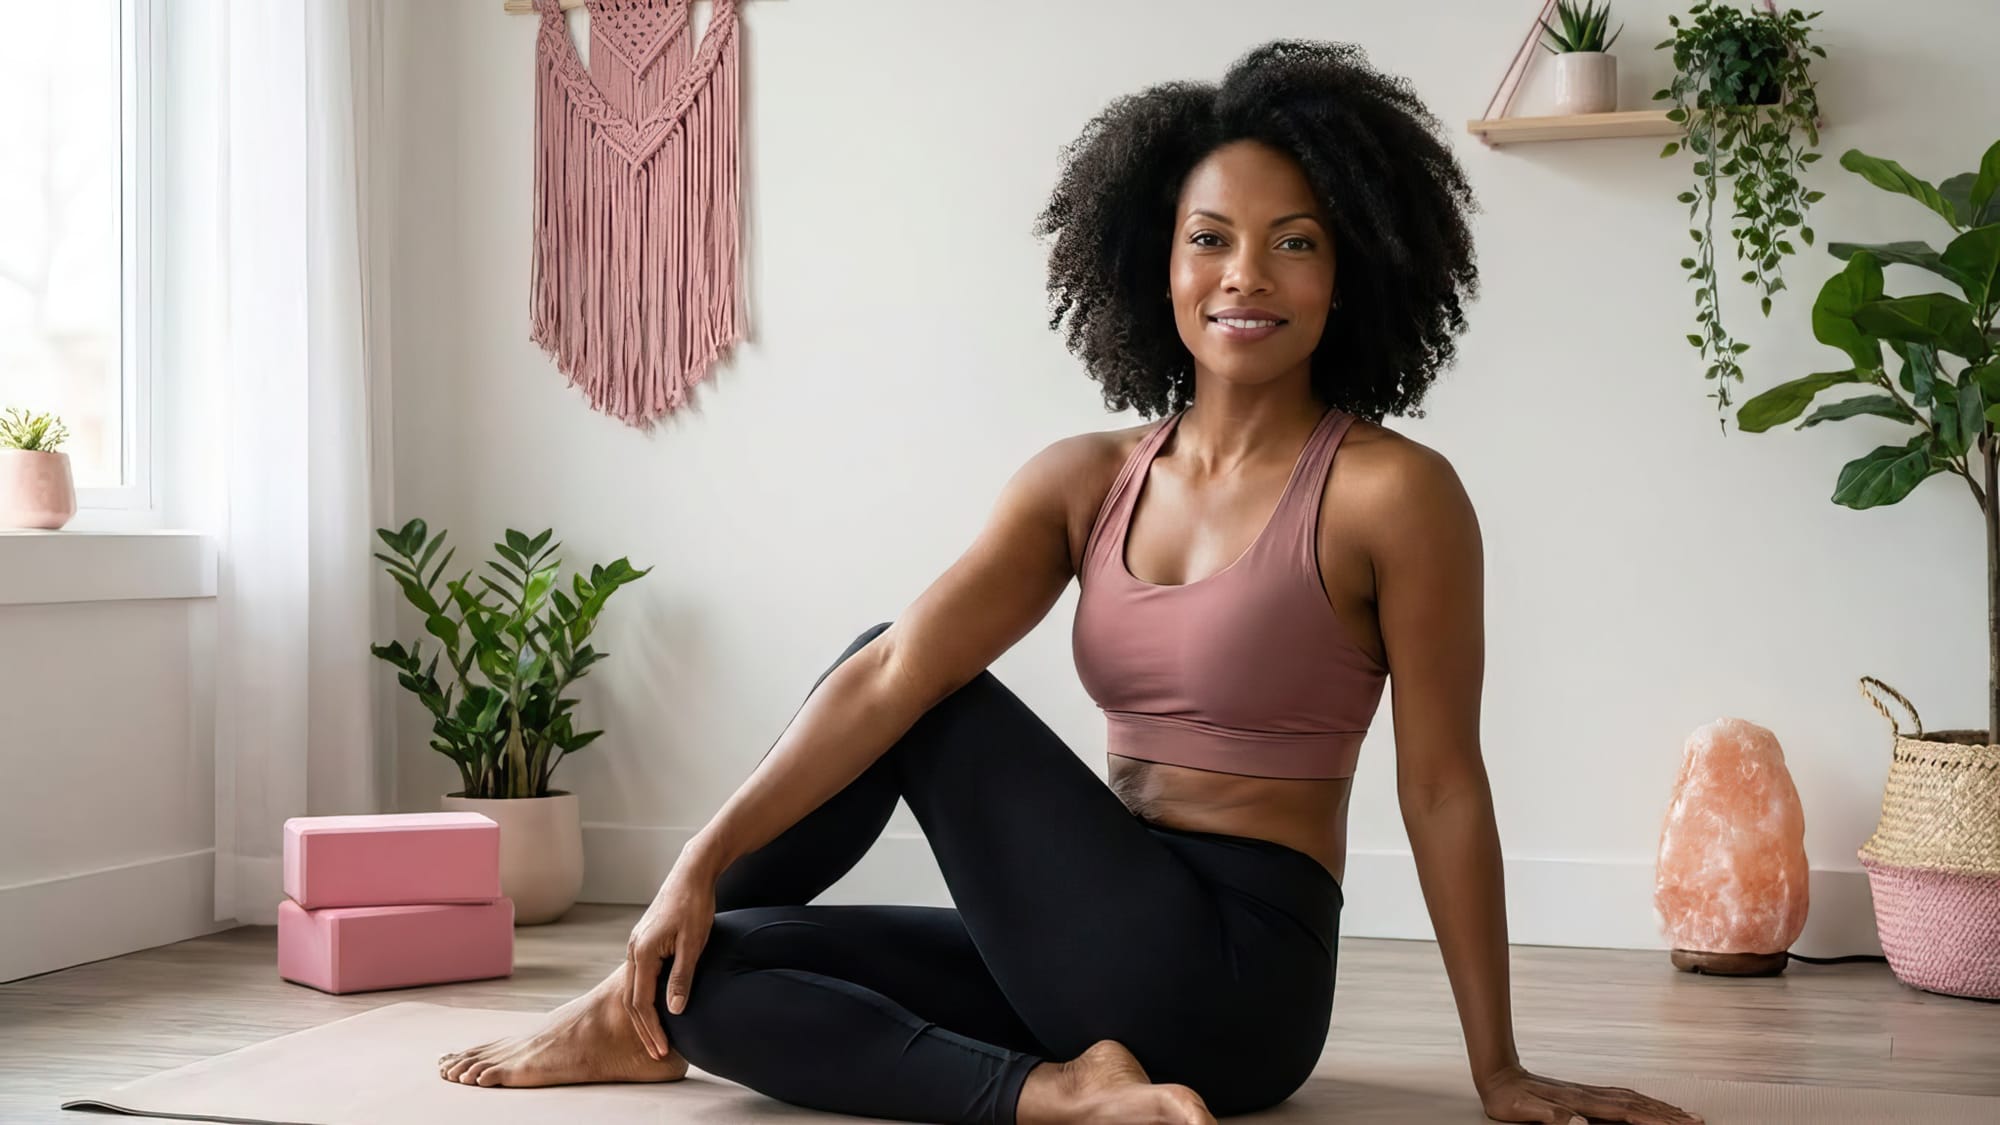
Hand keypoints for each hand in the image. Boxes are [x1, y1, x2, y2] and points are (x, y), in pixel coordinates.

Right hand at [622, 860, 717, 1060]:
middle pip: (632, 1000)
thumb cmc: (695, 905)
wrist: (692, 874)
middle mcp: (634, 950)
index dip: (652, 1029)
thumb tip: (673, 1011)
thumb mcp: (694, 944)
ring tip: (656, 1037)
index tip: (662, 1049)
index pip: (641, 1002)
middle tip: (657, 1053)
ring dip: (644, 1015)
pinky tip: (656, 1007)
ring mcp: (636, 945)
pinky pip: (639, 976)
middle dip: (645, 1028)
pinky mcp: (644, 941)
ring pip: (634, 989)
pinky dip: (645, 997)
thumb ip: (682, 978)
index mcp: (643, 952)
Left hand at [1478, 1064, 1704, 1124]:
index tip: (1681, 1124)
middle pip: (1638, 1104)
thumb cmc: (1509, 1098)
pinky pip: (1621, 1098)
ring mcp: (1588, 1093)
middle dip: (1669, 1114)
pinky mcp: (1583, 1094)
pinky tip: (1648, 1105)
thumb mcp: (1523, 1111)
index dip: (1654, 1120)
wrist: (1498, 1075)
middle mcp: (1589, 1096)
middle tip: (1699, 1120)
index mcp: (1580, 1103)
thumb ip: (1550, 1117)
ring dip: (1660, 1106)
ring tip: (1684, 1113)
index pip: (1627, 1113)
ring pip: (1633, 1099)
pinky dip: (1641, 1102)